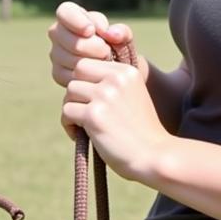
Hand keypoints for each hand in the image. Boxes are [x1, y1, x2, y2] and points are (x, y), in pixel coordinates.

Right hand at [48, 1, 143, 88]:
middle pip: (68, 39)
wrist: (115, 70)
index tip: (91, 31)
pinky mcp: (57, 73)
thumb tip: (112, 34)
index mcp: (70, 15)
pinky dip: (87, 76)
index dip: (77, 21)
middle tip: (107, 51)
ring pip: (70, 59)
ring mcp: (55, 53)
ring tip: (105, 62)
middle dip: (92, 46)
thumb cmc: (118, 47)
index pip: (65, 12)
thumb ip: (121, 32)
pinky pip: (70, 75)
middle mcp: (58, 33)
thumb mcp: (124, 38)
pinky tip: (98, 74)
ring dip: (92, 62)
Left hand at [61, 56, 169, 182]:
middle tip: (84, 111)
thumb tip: (77, 80)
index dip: (85, 80)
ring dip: (72, 109)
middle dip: (76, 91)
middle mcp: (116, 78)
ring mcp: (104, 95)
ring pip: (70, 92)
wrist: (154, 156)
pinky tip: (81, 136)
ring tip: (84, 126)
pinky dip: (69, 125)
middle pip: (77, 71)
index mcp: (126, 71)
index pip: (89, 63)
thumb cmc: (141, 132)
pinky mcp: (94, 115)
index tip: (92, 100)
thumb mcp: (132, 96)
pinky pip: (66, 112)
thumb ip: (111, 84)